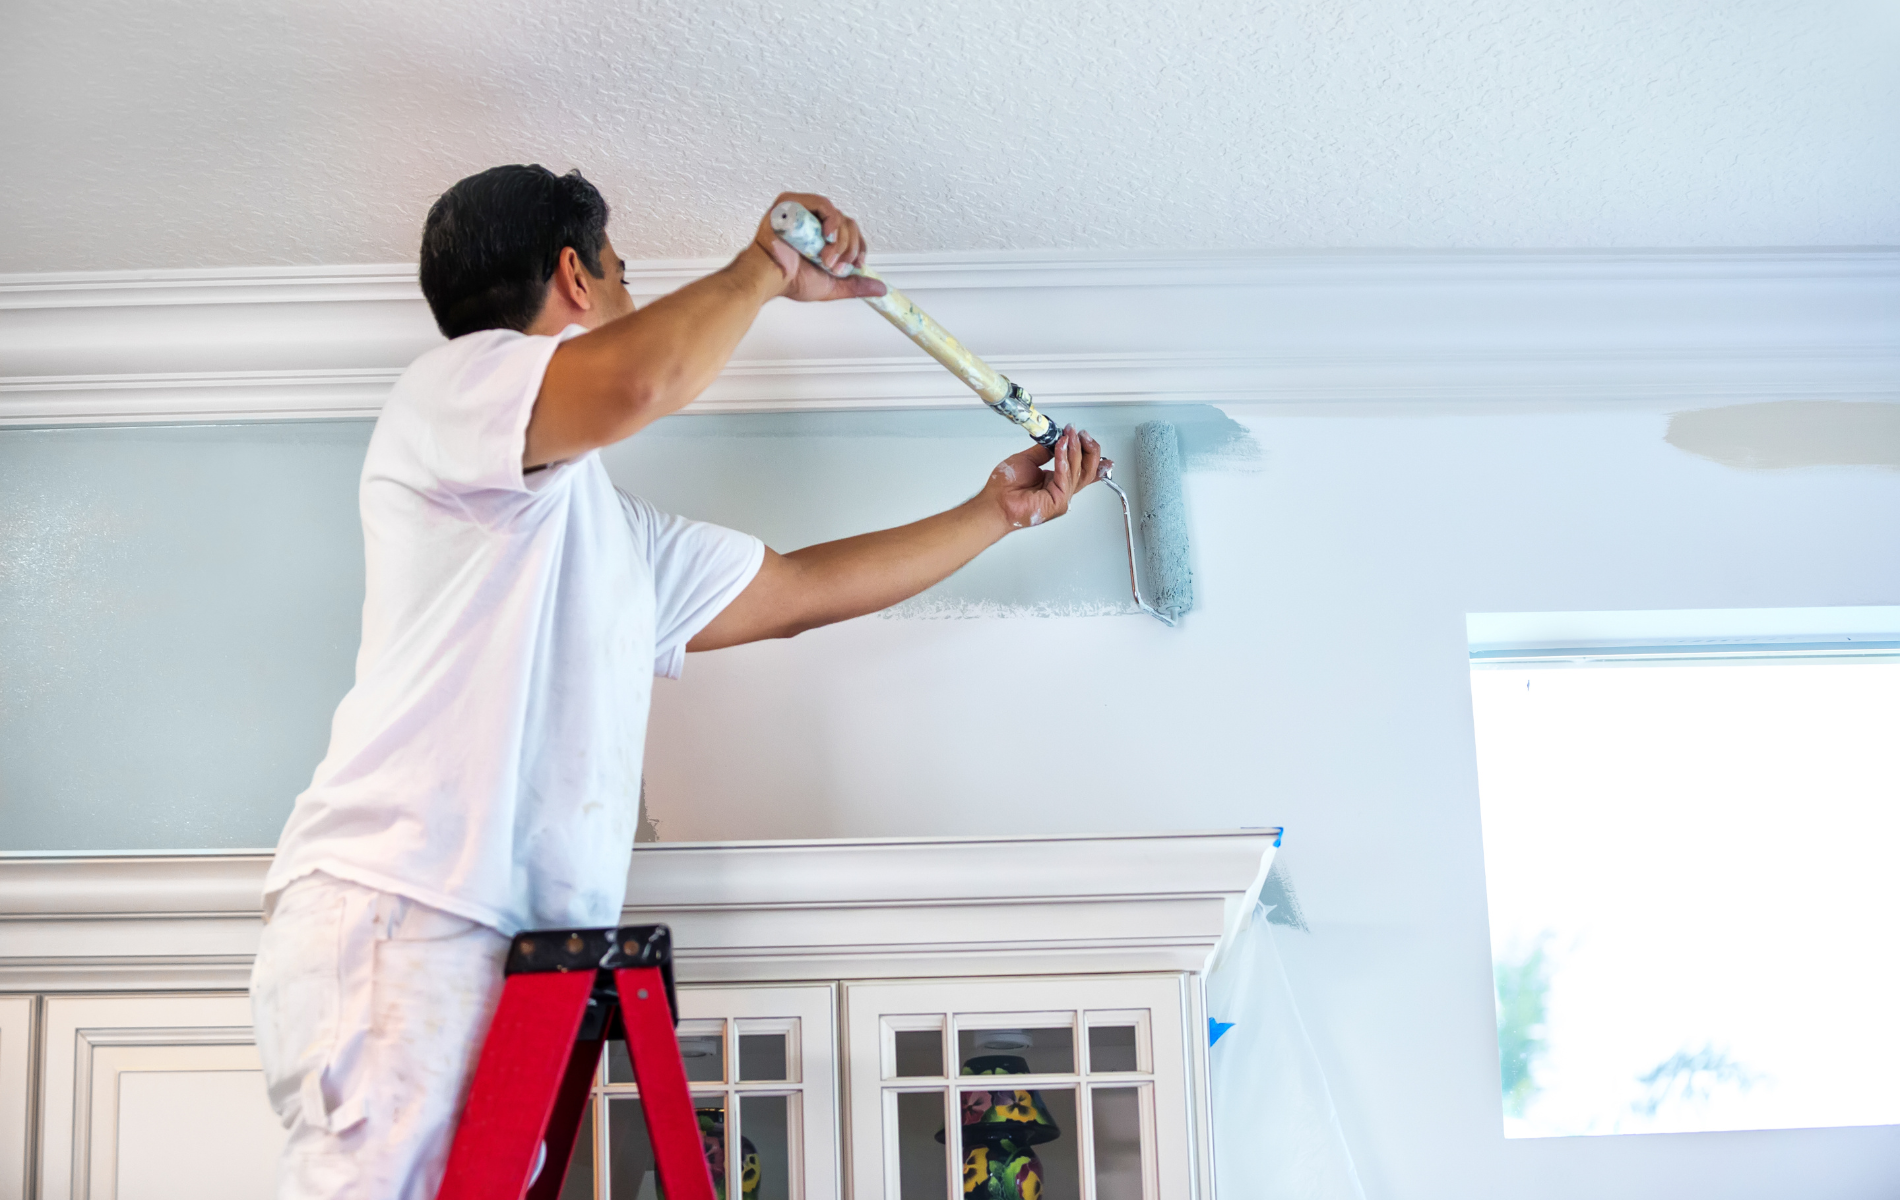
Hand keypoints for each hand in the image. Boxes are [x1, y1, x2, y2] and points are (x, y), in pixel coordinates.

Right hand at [752, 192, 887, 302]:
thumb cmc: (790, 280)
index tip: (856, 265)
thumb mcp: (831, 285)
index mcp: (822, 237)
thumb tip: (881, 289)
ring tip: (827, 258)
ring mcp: (803, 211)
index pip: (851, 233)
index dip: (858, 248)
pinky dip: (831, 220)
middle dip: (849, 248)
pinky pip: (822, 203)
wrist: (768, 278)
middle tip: (836, 266)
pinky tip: (827, 237)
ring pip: (838, 216)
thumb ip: (855, 285)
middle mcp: (814, 222)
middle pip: (848, 224)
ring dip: (840, 239)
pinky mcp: (792, 203)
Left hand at [981, 426, 1107, 530]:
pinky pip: (1065, 477)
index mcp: (1057, 481)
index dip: (1087, 451)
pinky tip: (1061, 446)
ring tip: (1070, 435)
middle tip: (1082, 434)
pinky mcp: (1058, 501)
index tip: (1083, 435)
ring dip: (1074, 450)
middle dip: (1089, 450)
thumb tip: (1056, 438)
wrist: (995, 502)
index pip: (1081, 467)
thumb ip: (1044, 451)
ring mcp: (1062, 497)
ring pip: (1078, 472)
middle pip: (1087, 470)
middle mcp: (1062, 489)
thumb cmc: (1005, 488)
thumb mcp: (1028, 460)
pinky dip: (1064, 459)